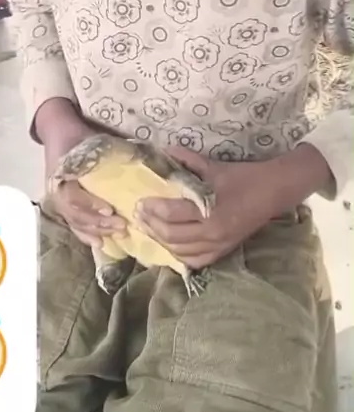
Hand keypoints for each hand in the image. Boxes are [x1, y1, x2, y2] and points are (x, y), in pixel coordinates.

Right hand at [35, 97, 126, 245]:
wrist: (59, 132)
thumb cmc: (79, 137)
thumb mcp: (93, 141)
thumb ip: (112, 153)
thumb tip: (144, 163)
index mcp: (62, 174)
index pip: (73, 196)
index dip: (90, 205)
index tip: (110, 210)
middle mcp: (58, 190)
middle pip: (76, 214)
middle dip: (99, 223)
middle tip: (122, 226)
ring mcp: (59, 200)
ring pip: (76, 222)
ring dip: (96, 231)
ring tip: (117, 236)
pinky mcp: (63, 206)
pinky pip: (74, 225)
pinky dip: (86, 235)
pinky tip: (101, 243)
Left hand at [137, 143, 331, 267]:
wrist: (272, 192)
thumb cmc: (242, 176)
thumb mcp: (212, 166)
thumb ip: (186, 160)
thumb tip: (161, 152)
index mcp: (210, 210)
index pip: (172, 214)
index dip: (153, 209)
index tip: (139, 202)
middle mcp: (212, 232)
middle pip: (172, 235)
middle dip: (152, 226)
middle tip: (138, 216)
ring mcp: (218, 245)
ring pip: (181, 251)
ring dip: (161, 241)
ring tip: (148, 228)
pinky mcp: (224, 251)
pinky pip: (196, 260)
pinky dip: (179, 255)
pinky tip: (168, 246)